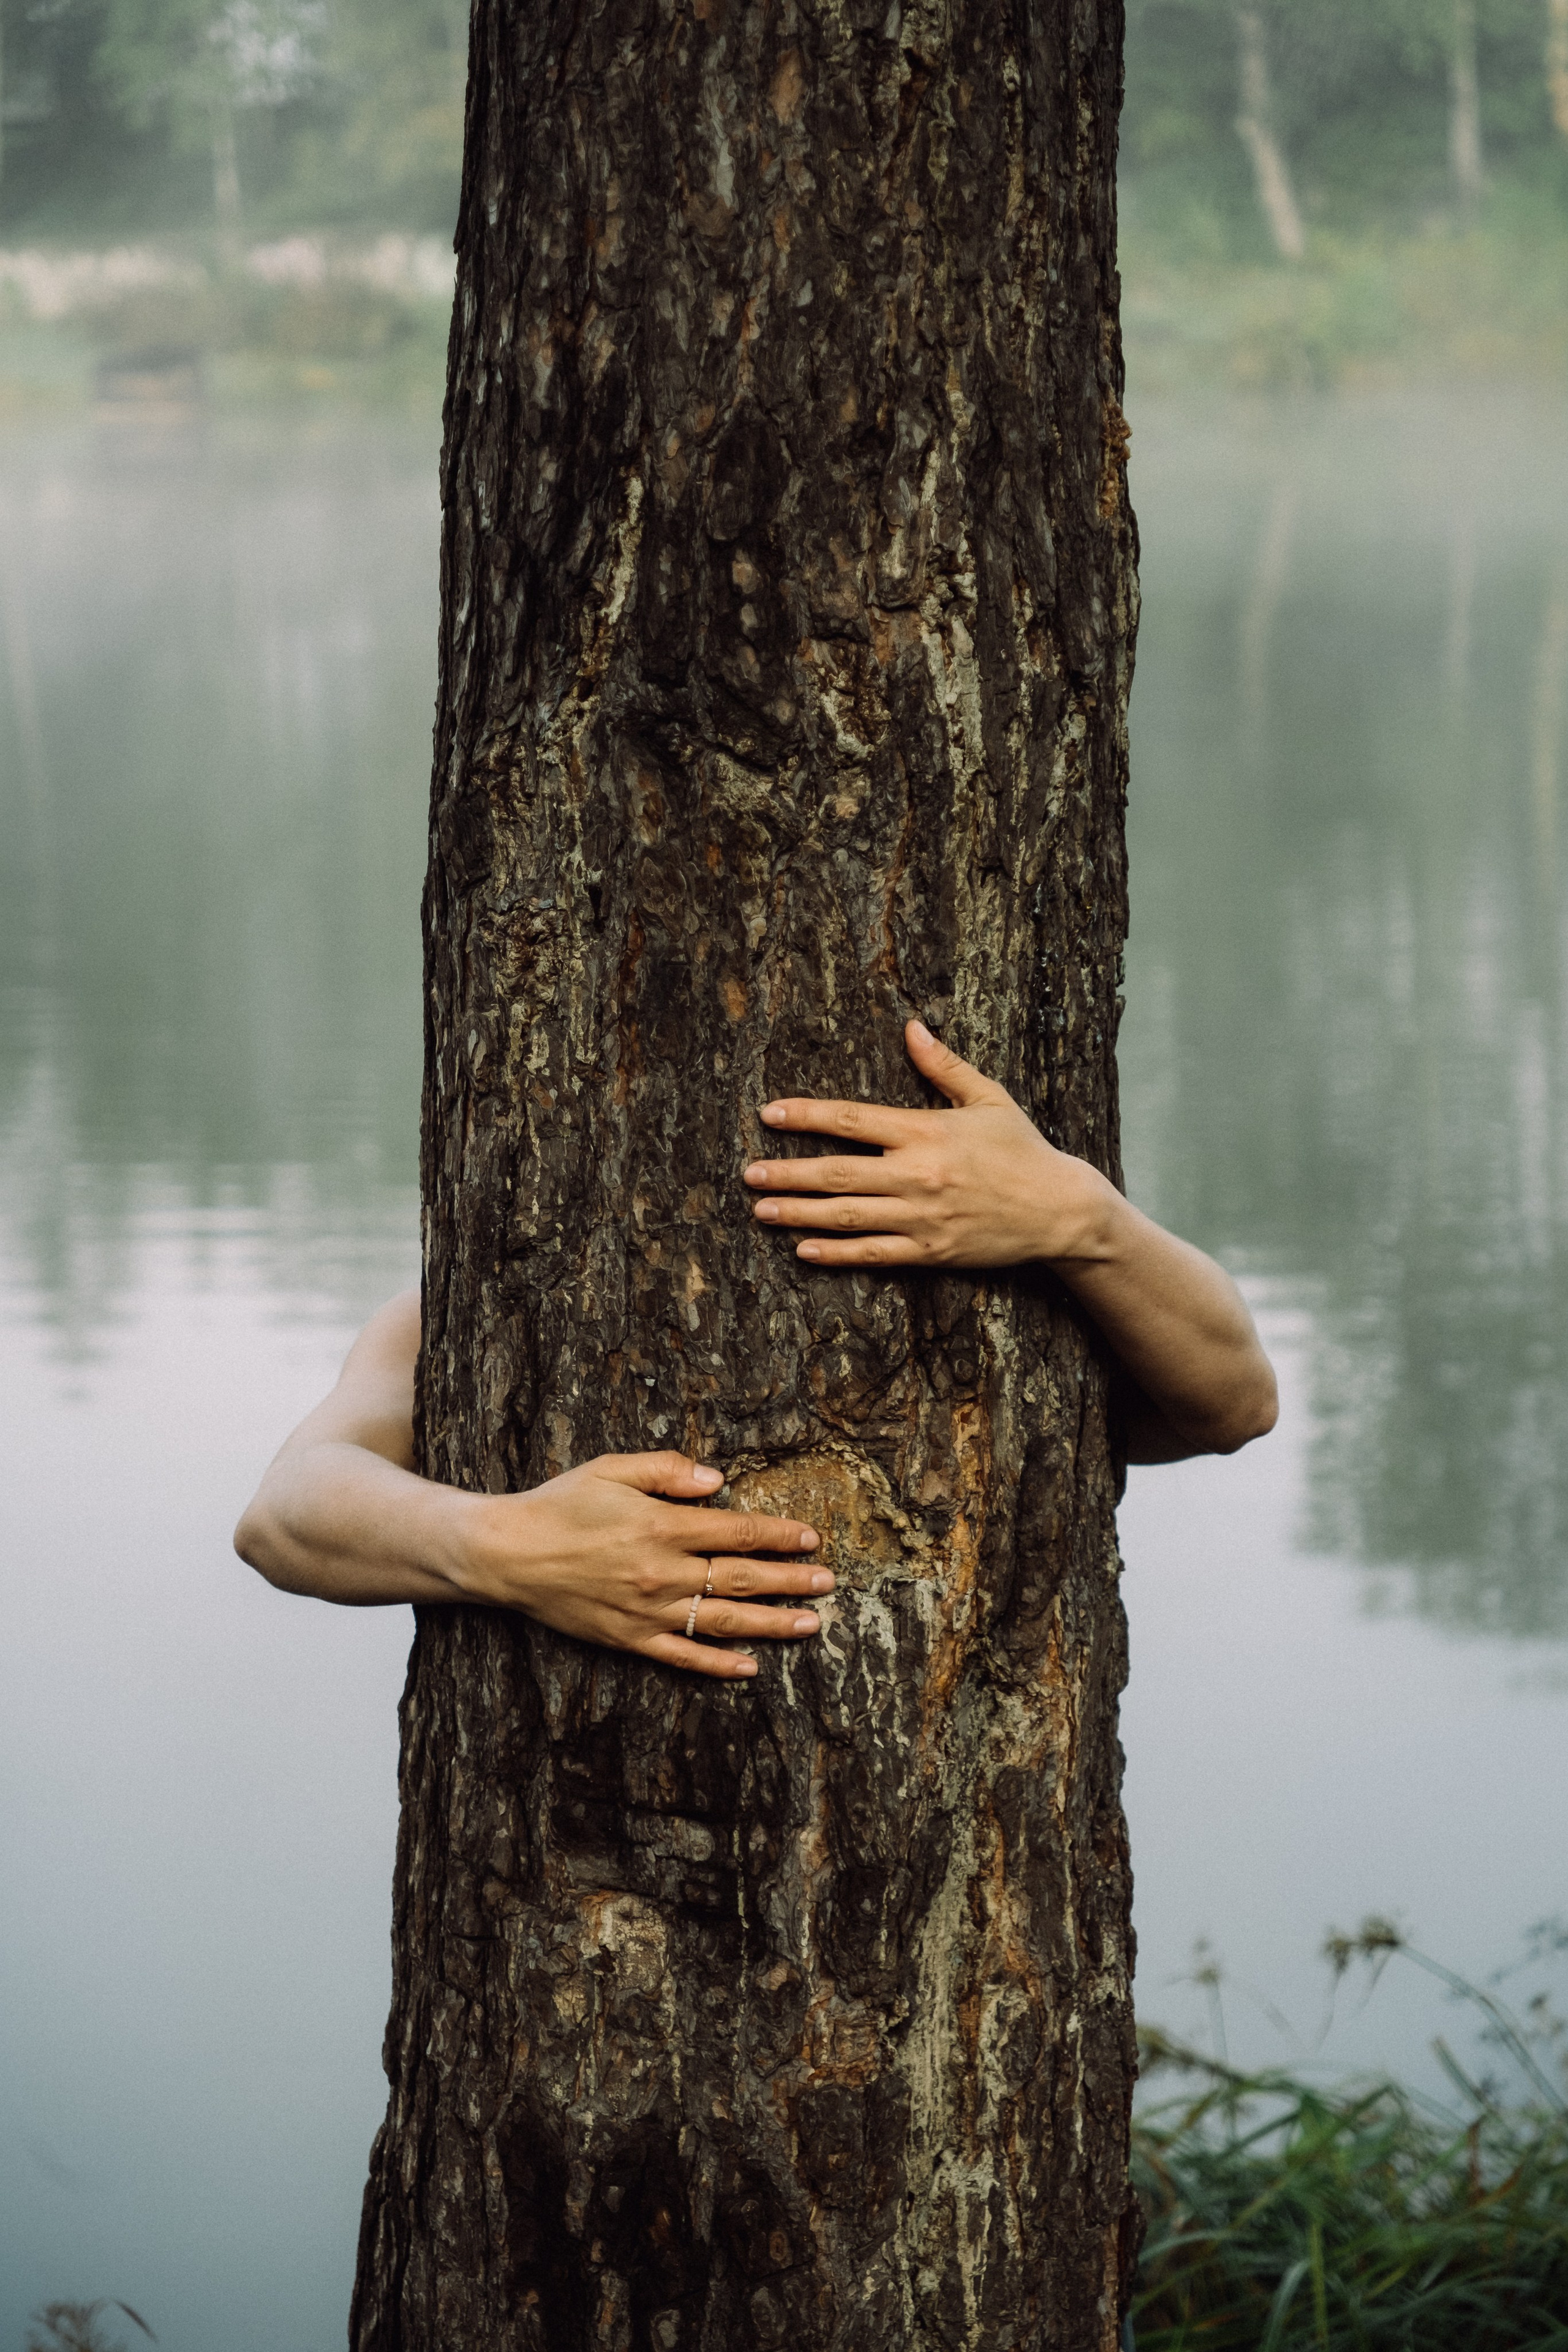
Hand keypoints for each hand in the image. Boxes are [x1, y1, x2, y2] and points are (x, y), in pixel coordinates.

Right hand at [456, 1451, 831, 1680]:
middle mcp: (661, 1572)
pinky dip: (718, 1664)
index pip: (737, 1531)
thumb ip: (667, 1471)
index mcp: (661, 1525)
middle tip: (828, 1582)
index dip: (778, 1535)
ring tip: (811, 1624)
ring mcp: (647, 1611)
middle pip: (741, 1578)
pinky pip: (682, 1655)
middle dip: (791, 1580)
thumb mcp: (611, 1468)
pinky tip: (749, 1667)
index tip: (810, 1538)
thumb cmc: (560, 1504)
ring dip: (772, 1623)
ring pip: (723, 1621)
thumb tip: (718, 1480)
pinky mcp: (629, 1639)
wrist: (507, 1553)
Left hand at [741, 1019, 1112, 1268]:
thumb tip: (911, 1027)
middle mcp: (917, 1175)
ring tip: (761, 1211)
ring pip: (847, 1216)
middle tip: (749, 1174)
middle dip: (788, 1174)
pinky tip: (804, 1251)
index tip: (770, 1114)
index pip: (852, 1120)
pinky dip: (837, 1253)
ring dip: (799, 1215)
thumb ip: (942, 1065)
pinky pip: (874, 1254)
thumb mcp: (987, 1097)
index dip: (806, 1116)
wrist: (1060, 1209)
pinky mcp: (931, 1252)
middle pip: (837, 1173)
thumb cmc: (1022, 1148)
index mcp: (926, 1131)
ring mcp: (922, 1217)